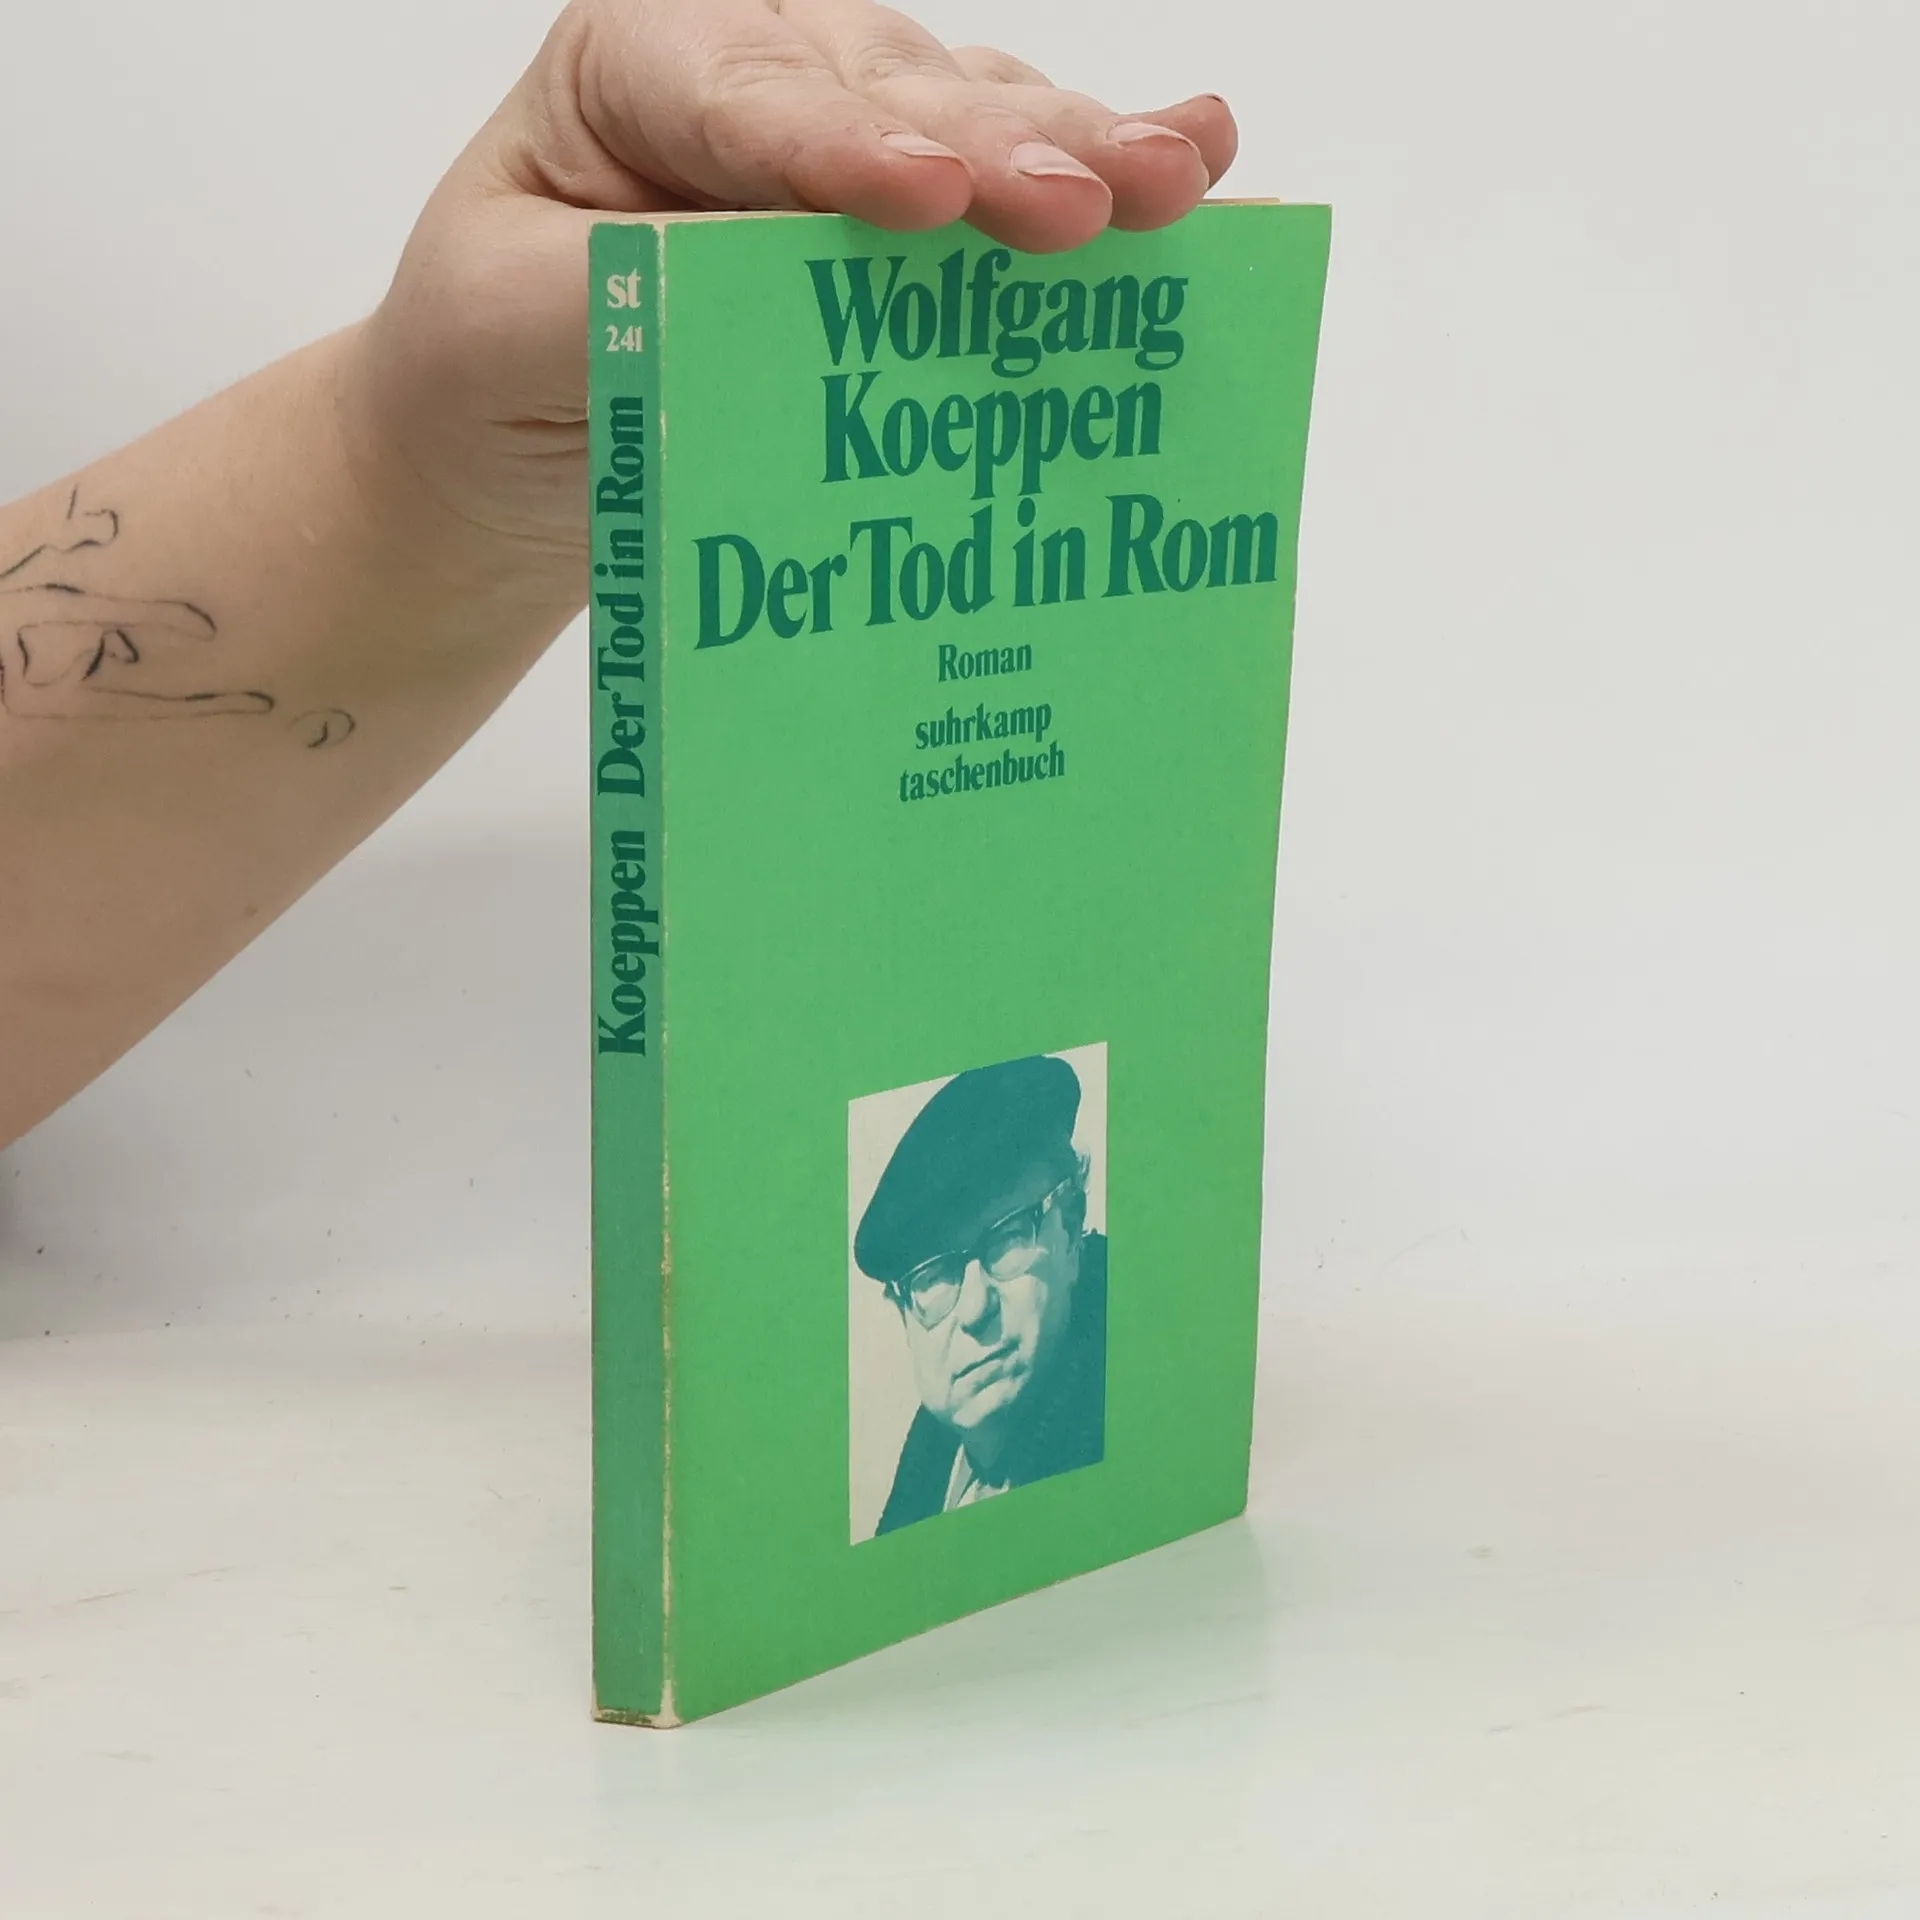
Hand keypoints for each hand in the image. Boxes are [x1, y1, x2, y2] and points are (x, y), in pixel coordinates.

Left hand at [347, 0, 1235, 574]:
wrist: (515, 434)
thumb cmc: (494, 363)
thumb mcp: (510, 328)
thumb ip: (625, 295)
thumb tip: (768, 295)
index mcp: (642, 65)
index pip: (745, 98)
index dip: (841, 147)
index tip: (929, 198)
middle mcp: (765, 71)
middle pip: (891, 95)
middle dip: (1001, 146)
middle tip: (1095, 200)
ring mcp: (854, 132)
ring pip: (973, 122)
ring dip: (1077, 155)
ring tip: (1177, 179)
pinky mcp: (918, 213)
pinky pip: (1009, 184)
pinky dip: (1091, 189)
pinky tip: (1195, 165)